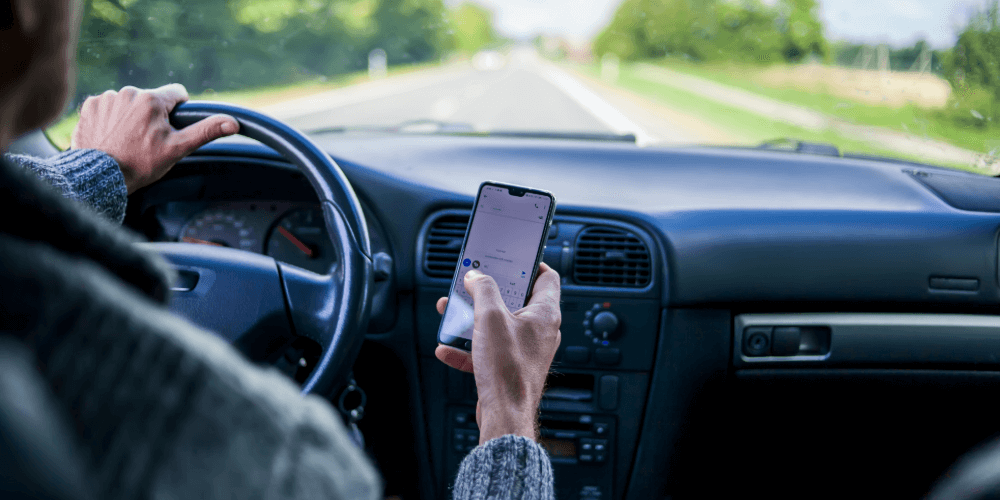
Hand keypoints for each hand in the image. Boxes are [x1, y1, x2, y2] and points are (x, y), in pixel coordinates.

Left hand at [71, 84, 238, 192]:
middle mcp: (128, 92)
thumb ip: (205, 131)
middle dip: (152, 117)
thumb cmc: (141, 164)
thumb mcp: (178, 149)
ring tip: (128, 141)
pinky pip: (107, 107)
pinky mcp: (90, 106)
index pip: (176, 93)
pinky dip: (111, 119)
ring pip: (129, 103)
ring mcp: (106, 99)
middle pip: (151, 100)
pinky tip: (112, 137)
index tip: (171, 128)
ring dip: (131, 117)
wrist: (101, 176)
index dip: (178, 111)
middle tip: (147, 141)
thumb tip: (232, 122)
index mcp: (152, 100)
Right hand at [435, 263, 561, 443]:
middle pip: (516, 300)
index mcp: (544, 314)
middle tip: (474, 283)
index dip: (529, 264)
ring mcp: (526, 350)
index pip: (547, 277)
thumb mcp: (490, 317)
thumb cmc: (508, 370)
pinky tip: (448, 348)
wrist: (505, 415)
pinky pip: (488, 350)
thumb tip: (477, 277)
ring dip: (473, 319)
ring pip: (498, 325)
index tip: (510, 258)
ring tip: (453, 313)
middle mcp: (539, 331)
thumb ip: (483, 290)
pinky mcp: (510, 367)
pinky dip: (468, 348)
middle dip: (490, 292)